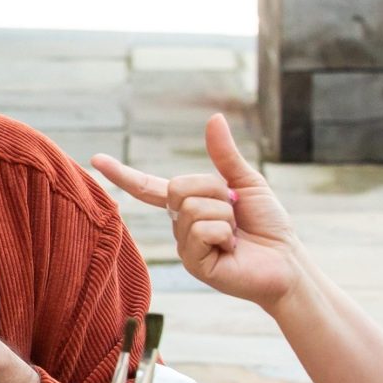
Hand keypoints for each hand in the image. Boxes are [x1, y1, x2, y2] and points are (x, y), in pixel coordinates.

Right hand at [93, 116, 303, 310]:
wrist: (286, 261)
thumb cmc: (267, 224)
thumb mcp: (246, 182)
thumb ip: (225, 154)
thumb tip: (213, 118)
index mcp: (188, 205)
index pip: (149, 186)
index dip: (122, 174)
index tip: (95, 159)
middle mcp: (180, 225)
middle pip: (178, 188)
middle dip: (215, 191)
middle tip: (235, 211)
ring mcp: (184, 246)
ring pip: (192, 209)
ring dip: (225, 215)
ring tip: (236, 233)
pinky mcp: (193, 264)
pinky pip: (201, 231)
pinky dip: (224, 233)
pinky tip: (232, 248)